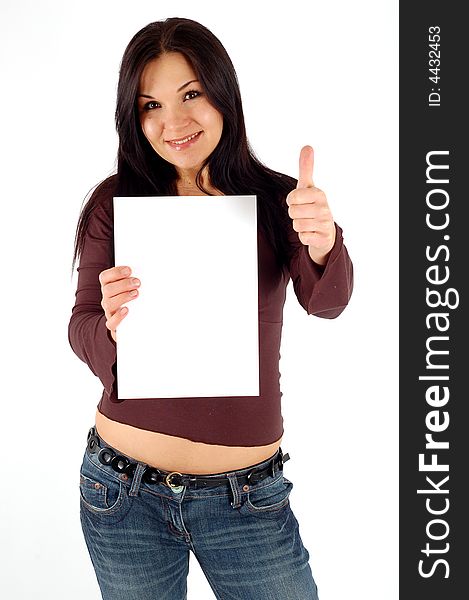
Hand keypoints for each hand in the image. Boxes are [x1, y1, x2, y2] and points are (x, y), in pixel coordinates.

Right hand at [99, 266, 140, 341]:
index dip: (115, 272)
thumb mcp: (136, 289)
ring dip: (123, 297)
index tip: (129, 270)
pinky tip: (127, 310)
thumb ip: (139, 280)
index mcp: (110, 287)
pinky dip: (118, 316)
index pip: (105, 277)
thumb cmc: (135, 301)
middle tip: (138, 283)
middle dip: (123, 284)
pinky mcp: (113, 325)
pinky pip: (111, 322)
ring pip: (109, 304)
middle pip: (108, 289)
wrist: (132, 323)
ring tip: (136, 294)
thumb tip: (157, 271)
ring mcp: (109, 312)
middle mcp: (107, 298)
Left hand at [285, 145, 335, 265]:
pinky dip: (304, 236)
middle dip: (295, 214)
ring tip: (308, 222)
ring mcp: (325, 224)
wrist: (326, 231)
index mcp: (319, 194)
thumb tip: (307, 146)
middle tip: (304, 213)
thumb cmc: (314, 206)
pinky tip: (312, 233)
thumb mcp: (309, 187)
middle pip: (293, 212)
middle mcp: (324, 208)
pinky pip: (303, 237)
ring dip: (299, 225)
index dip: (292, 201)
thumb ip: (306, 168)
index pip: (292, 197)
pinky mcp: (323, 238)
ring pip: (297, 225)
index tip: (299, 201)